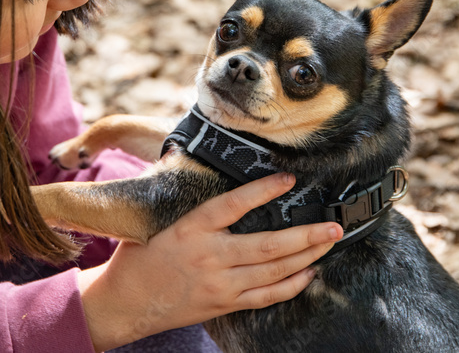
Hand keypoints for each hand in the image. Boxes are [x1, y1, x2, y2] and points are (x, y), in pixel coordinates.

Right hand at [77, 172, 341, 351]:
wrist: (124, 303)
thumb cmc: (139, 256)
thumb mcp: (156, 218)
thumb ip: (185, 197)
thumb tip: (192, 156)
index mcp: (191, 228)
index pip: (234, 204)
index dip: (263, 191)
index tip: (289, 178)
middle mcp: (209, 256)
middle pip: (268, 246)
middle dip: (306, 235)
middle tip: (334, 225)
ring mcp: (219, 283)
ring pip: (273, 271)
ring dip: (306, 256)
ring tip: (329, 242)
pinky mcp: (223, 303)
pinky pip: (266, 296)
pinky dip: (291, 285)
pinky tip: (309, 273)